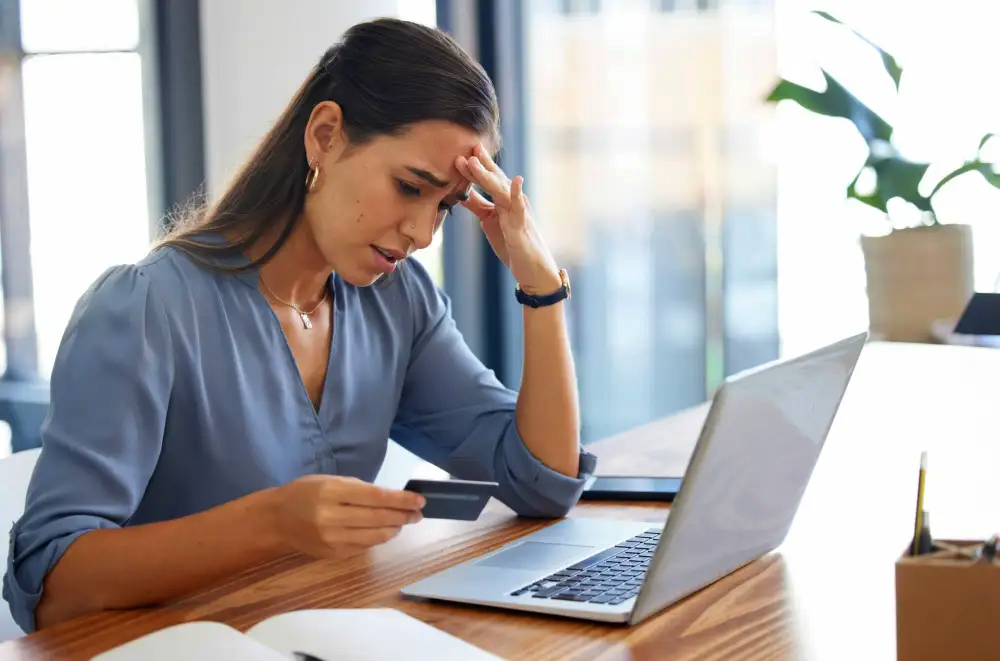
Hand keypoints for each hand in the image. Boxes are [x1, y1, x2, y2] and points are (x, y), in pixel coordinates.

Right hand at [268, 475, 424, 557]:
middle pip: (378, 518)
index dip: (401, 500)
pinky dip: (377, 538)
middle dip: (403, 516)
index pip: (376, 497)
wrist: (277, 519)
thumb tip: (391, 498)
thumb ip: (359, 489)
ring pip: (375, 537)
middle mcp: (332, 517)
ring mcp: (332, 539)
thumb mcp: (330, 480)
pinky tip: (383, 531)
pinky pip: (364, 547)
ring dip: (393, 529)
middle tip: (417, 514)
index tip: (419, 500)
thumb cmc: (305, 493)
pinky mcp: (333, 554)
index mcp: (332, 492)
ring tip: (402, 522)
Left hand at [456, 144, 562, 294]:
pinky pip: (519, 208)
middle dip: (481, 164)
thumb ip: (478, 205)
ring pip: (501, 189)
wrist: (531, 267)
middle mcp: (512, 201)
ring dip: (488, 174)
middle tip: (469, 147)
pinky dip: (518, 193)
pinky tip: (517, 180)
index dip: (476, 165)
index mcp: (503, 199)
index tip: (463, 150)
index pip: (489, 178)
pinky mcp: (520, 226)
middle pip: (494, 178)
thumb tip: (462, 192)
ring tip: (475, 160)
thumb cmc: (511, 242)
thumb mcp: (489, 220)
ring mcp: (518, 211)